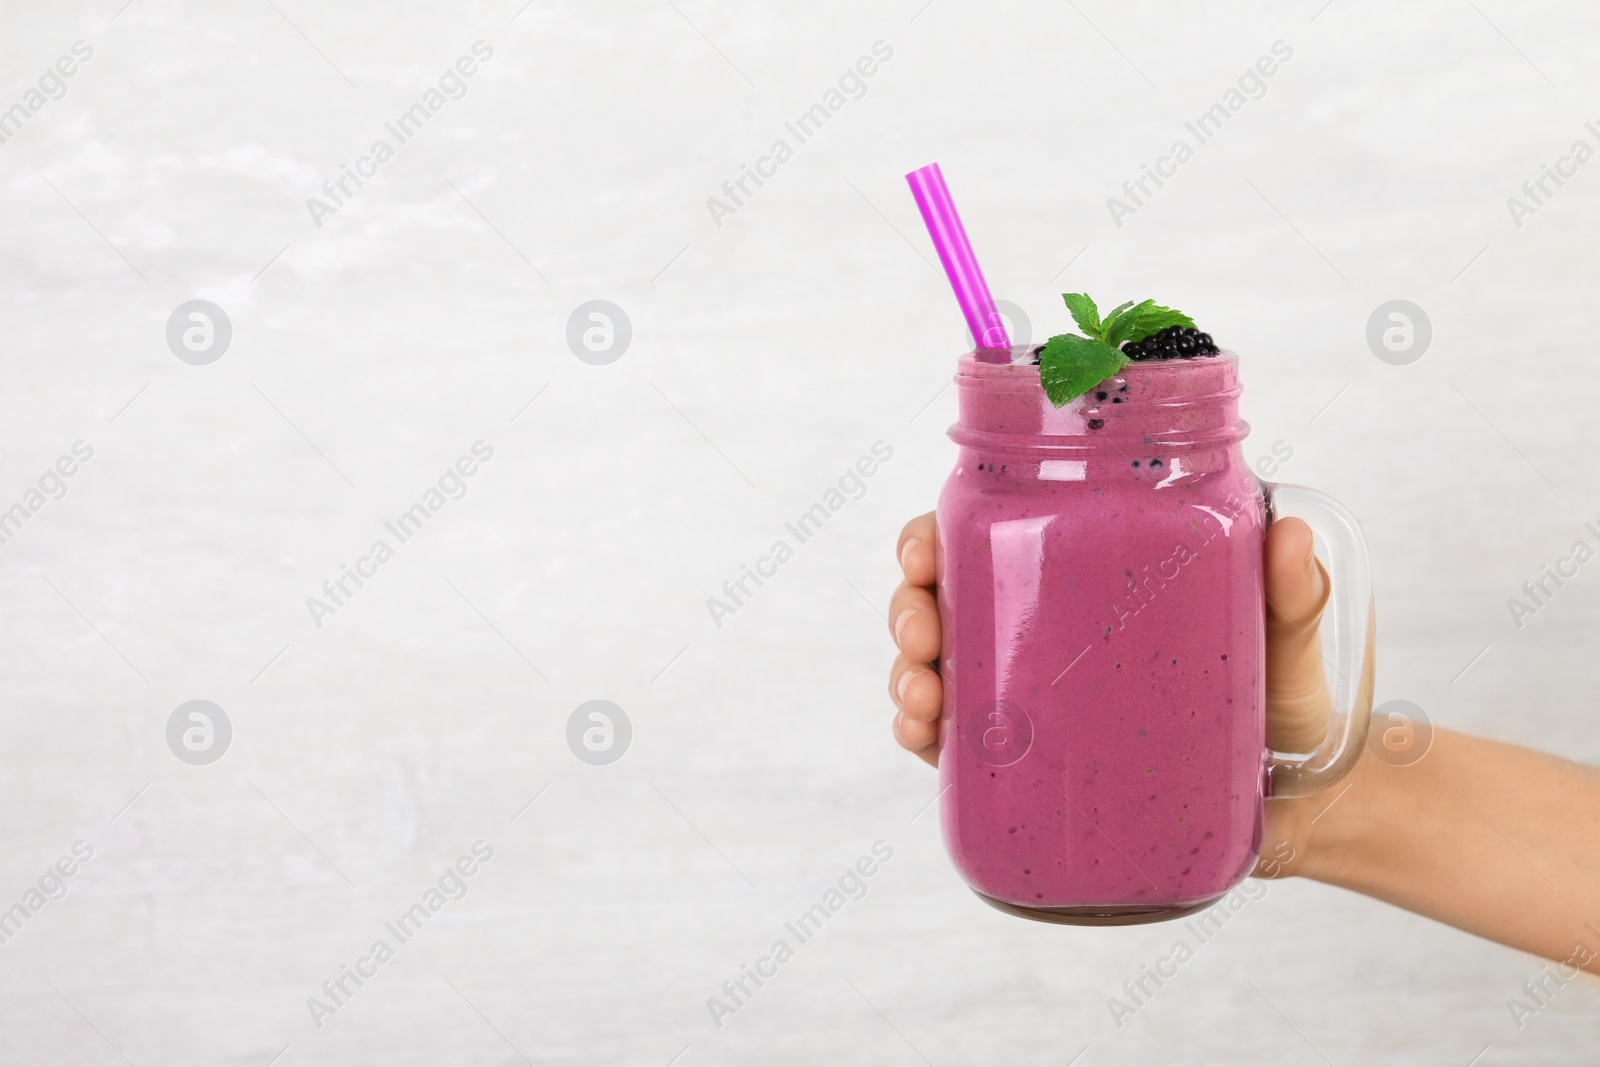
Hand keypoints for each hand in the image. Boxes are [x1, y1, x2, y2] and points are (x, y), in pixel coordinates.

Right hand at [887, 512, 1337, 873]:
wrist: (1304, 804)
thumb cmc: (1286, 698)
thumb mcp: (1285, 638)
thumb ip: (1293, 591)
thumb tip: (1294, 536)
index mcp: (1086, 574)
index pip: (989, 536)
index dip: (935, 536)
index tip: (923, 551)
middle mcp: (1046, 628)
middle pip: (947, 598)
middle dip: (910, 609)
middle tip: (922, 634)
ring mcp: (1034, 696)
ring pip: (938, 666)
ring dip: (908, 673)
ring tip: (923, 699)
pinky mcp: (1034, 763)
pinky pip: (958, 743)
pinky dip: (923, 736)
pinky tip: (923, 739)